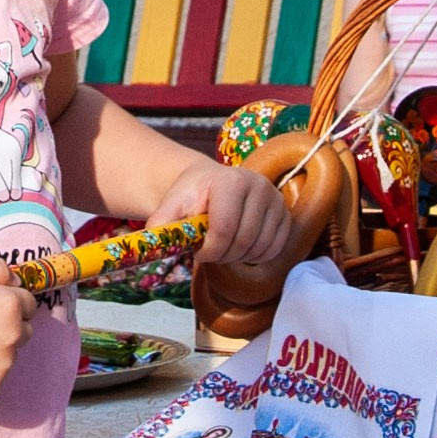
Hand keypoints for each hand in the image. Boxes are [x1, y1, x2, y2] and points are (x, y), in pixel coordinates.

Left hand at [173, 157, 296, 278]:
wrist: (210, 184)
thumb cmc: (190, 197)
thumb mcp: (171, 207)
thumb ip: (161, 224)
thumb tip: (150, 243)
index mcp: (230, 181)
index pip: (225, 230)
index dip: (210, 250)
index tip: (198, 252)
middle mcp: (258, 186)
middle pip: (244, 241)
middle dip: (223, 255)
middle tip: (210, 252)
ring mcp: (275, 199)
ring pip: (260, 247)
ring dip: (239, 257)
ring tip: (224, 246)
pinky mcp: (285, 214)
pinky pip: (275, 248)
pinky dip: (256, 255)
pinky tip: (241, 247)